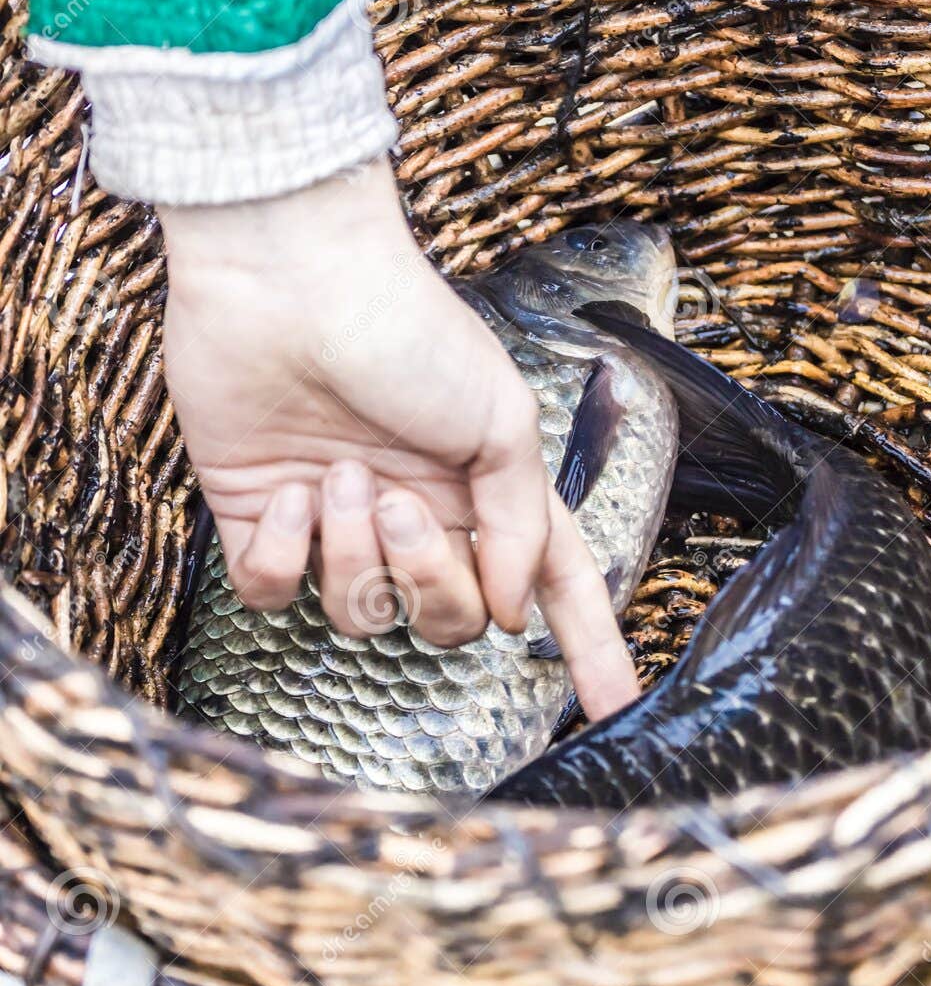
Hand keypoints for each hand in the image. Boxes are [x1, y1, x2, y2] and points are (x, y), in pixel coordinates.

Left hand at [159, 161, 638, 722]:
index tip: (614, 704)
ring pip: (361, 612)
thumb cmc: (406, 331)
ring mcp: (340, 522)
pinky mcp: (261, 519)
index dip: (587, 645)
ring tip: (338, 473)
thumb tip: (512, 616)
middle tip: (402, 504)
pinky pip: (276, 593)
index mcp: (485, 489)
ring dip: (353, 552)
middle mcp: (419, 513)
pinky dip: (284, 554)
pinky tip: (289, 489)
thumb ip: (521, 528)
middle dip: (428, 578)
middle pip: (450, 617)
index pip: (552, 583)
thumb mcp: (501, 421)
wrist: (290, 281)